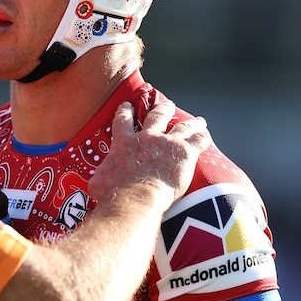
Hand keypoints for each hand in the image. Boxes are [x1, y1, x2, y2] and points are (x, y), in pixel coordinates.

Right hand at [89, 100, 210, 205]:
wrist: (137, 197)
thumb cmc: (114, 193)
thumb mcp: (97, 183)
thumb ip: (99, 178)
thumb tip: (95, 184)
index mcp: (124, 143)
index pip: (123, 121)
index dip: (126, 111)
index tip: (128, 105)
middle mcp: (147, 138)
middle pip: (157, 116)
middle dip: (162, 108)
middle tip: (167, 104)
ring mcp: (168, 143)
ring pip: (183, 126)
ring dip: (190, 122)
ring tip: (197, 120)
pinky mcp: (185, 153)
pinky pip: (198, 141)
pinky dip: (203, 136)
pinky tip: (205, 134)